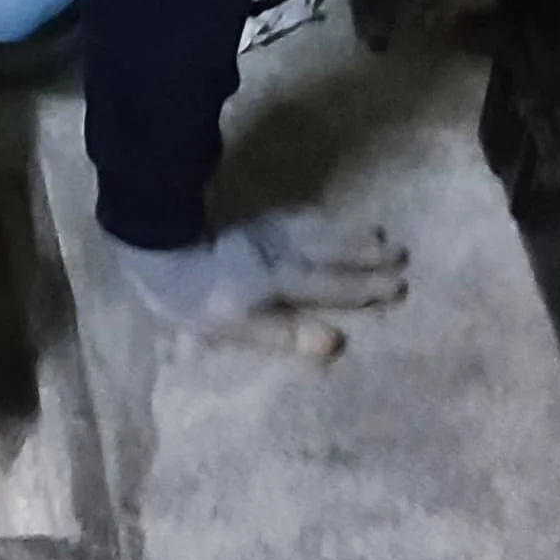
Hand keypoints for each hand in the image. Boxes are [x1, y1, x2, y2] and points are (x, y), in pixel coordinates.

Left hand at [117, 212, 407, 358]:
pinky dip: (321, 218)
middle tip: (402, 255)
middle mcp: (283, 252)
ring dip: (351, 233)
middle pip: (333, 253)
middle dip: (368, 256)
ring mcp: (268, 233)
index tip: (400, 286)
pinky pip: (299, 217)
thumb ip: (287, 334)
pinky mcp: (253, 221)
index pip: (333, 286)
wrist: (157, 245)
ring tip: (379, 234)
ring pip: (319, 231)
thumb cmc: (195, 299)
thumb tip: (336, 342)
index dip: (366, 288)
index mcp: (282, 280)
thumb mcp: (238, 327)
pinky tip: (328, 219)